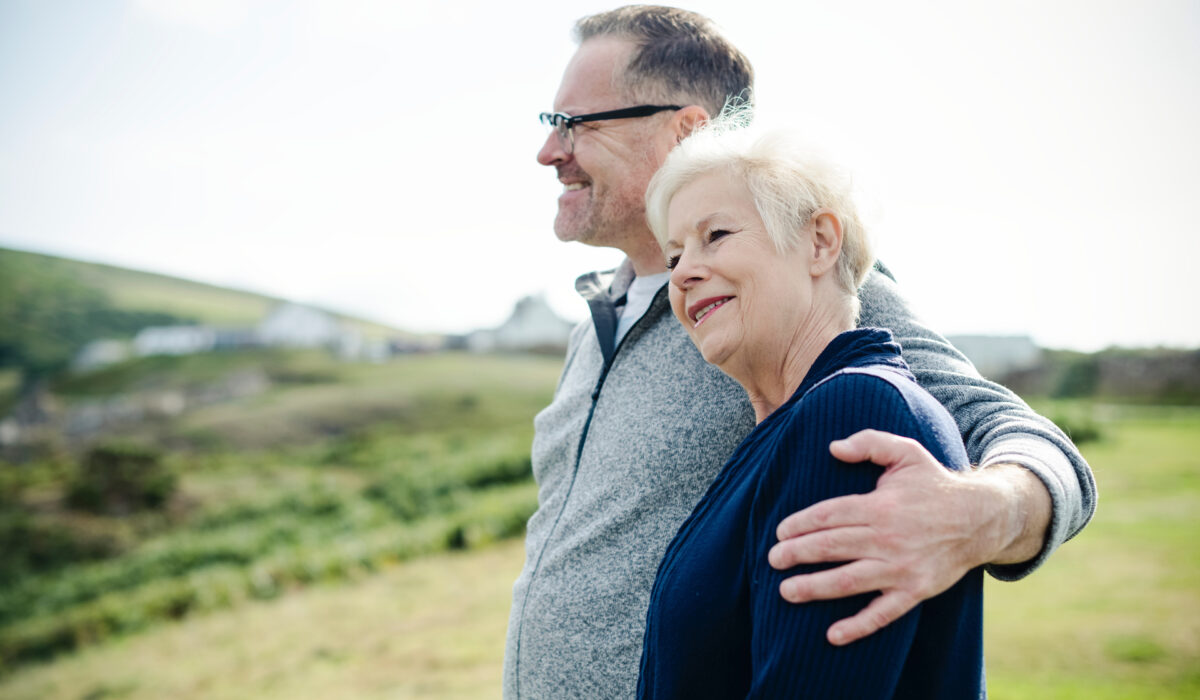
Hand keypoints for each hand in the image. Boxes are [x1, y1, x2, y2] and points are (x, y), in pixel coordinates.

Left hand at [767, 429, 1046, 645]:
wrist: (981, 518)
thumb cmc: (934, 484)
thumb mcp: (906, 452)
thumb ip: (869, 442)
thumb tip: (833, 447)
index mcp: (880, 505)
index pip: (829, 515)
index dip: (800, 524)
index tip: (780, 532)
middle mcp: (887, 538)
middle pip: (831, 547)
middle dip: (796, 554)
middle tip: (772, 560)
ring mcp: (900, 568)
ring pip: (848, 581)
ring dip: (814, 588)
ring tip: (786, 591)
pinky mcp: (915, 591)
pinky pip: (883, 613)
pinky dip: (858, 626)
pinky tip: (832, 635)